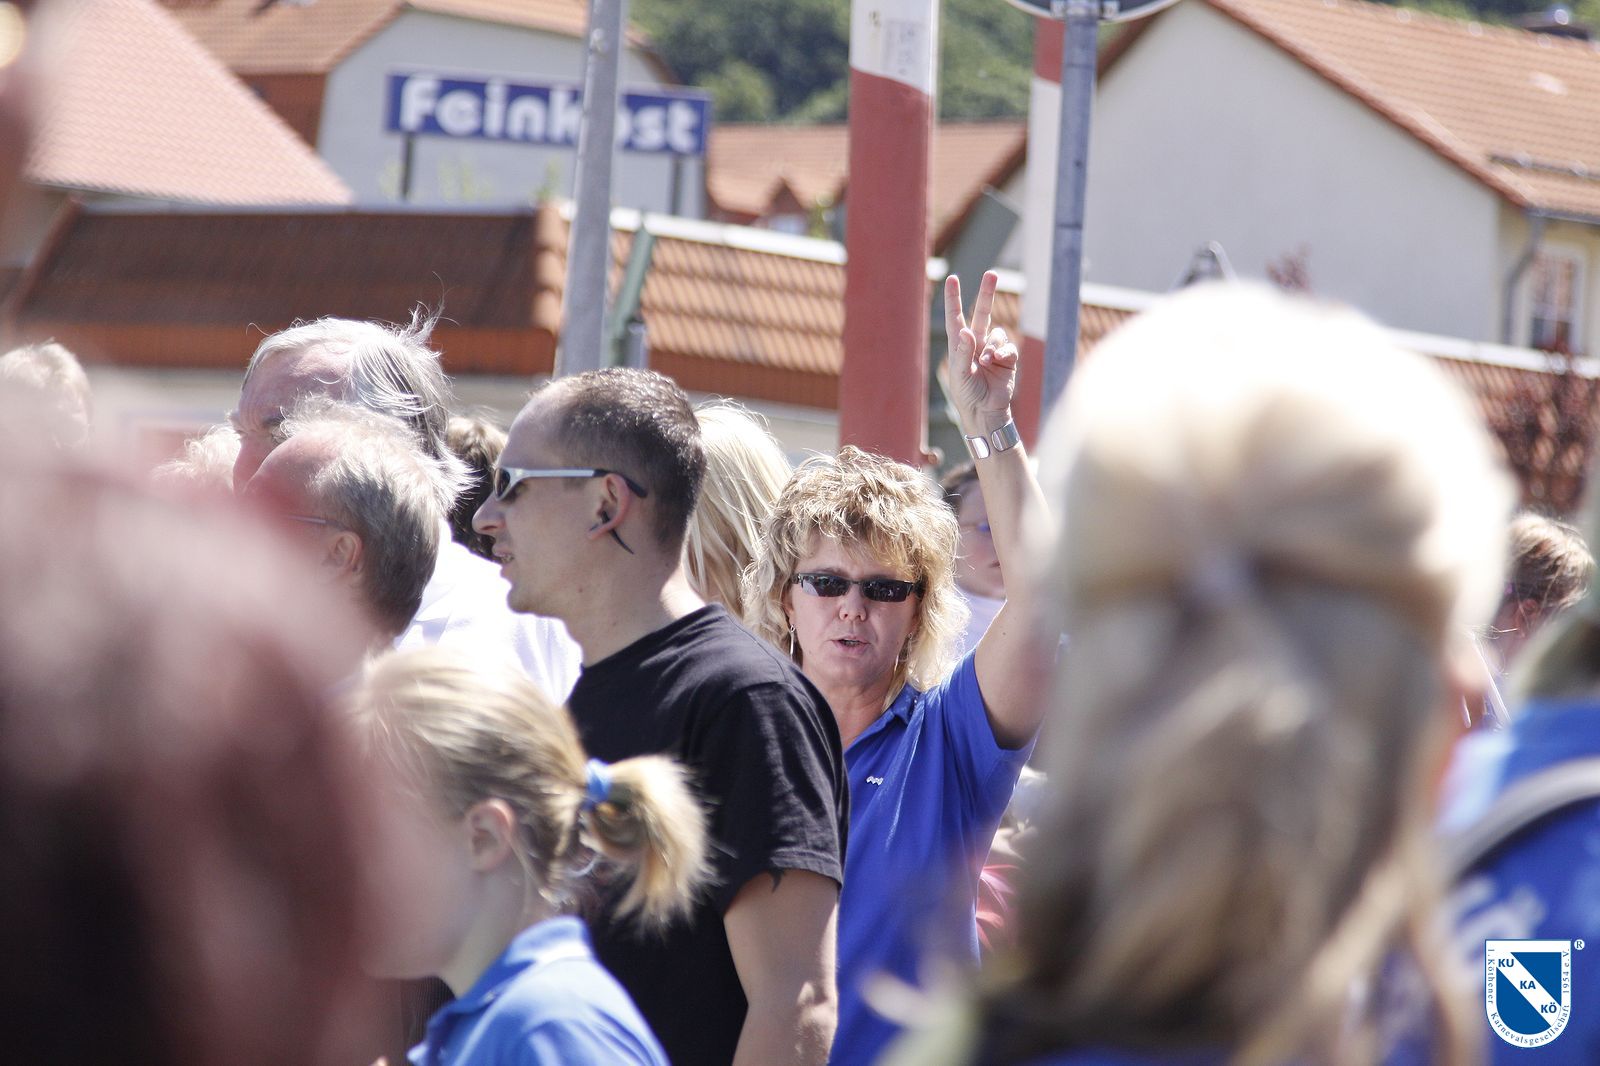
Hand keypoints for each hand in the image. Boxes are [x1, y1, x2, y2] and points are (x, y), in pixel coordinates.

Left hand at [943, 271, 1017, 433]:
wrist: (986, 412)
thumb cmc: (967, 395)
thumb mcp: (960, 375)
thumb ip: (963, 353)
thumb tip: (966, 331)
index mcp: (959, 345)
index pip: (956, 317)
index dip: (953, 298)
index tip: (952, 278)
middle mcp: (976, 344)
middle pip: (983, 313)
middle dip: (987, 294)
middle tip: (992, 274)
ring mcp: (992, 350)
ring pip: (998, 333)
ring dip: (993, 345)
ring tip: (987, 361)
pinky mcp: (1007, 359)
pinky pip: (1008, 347)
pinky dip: (1003, 352)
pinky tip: (998, 361)